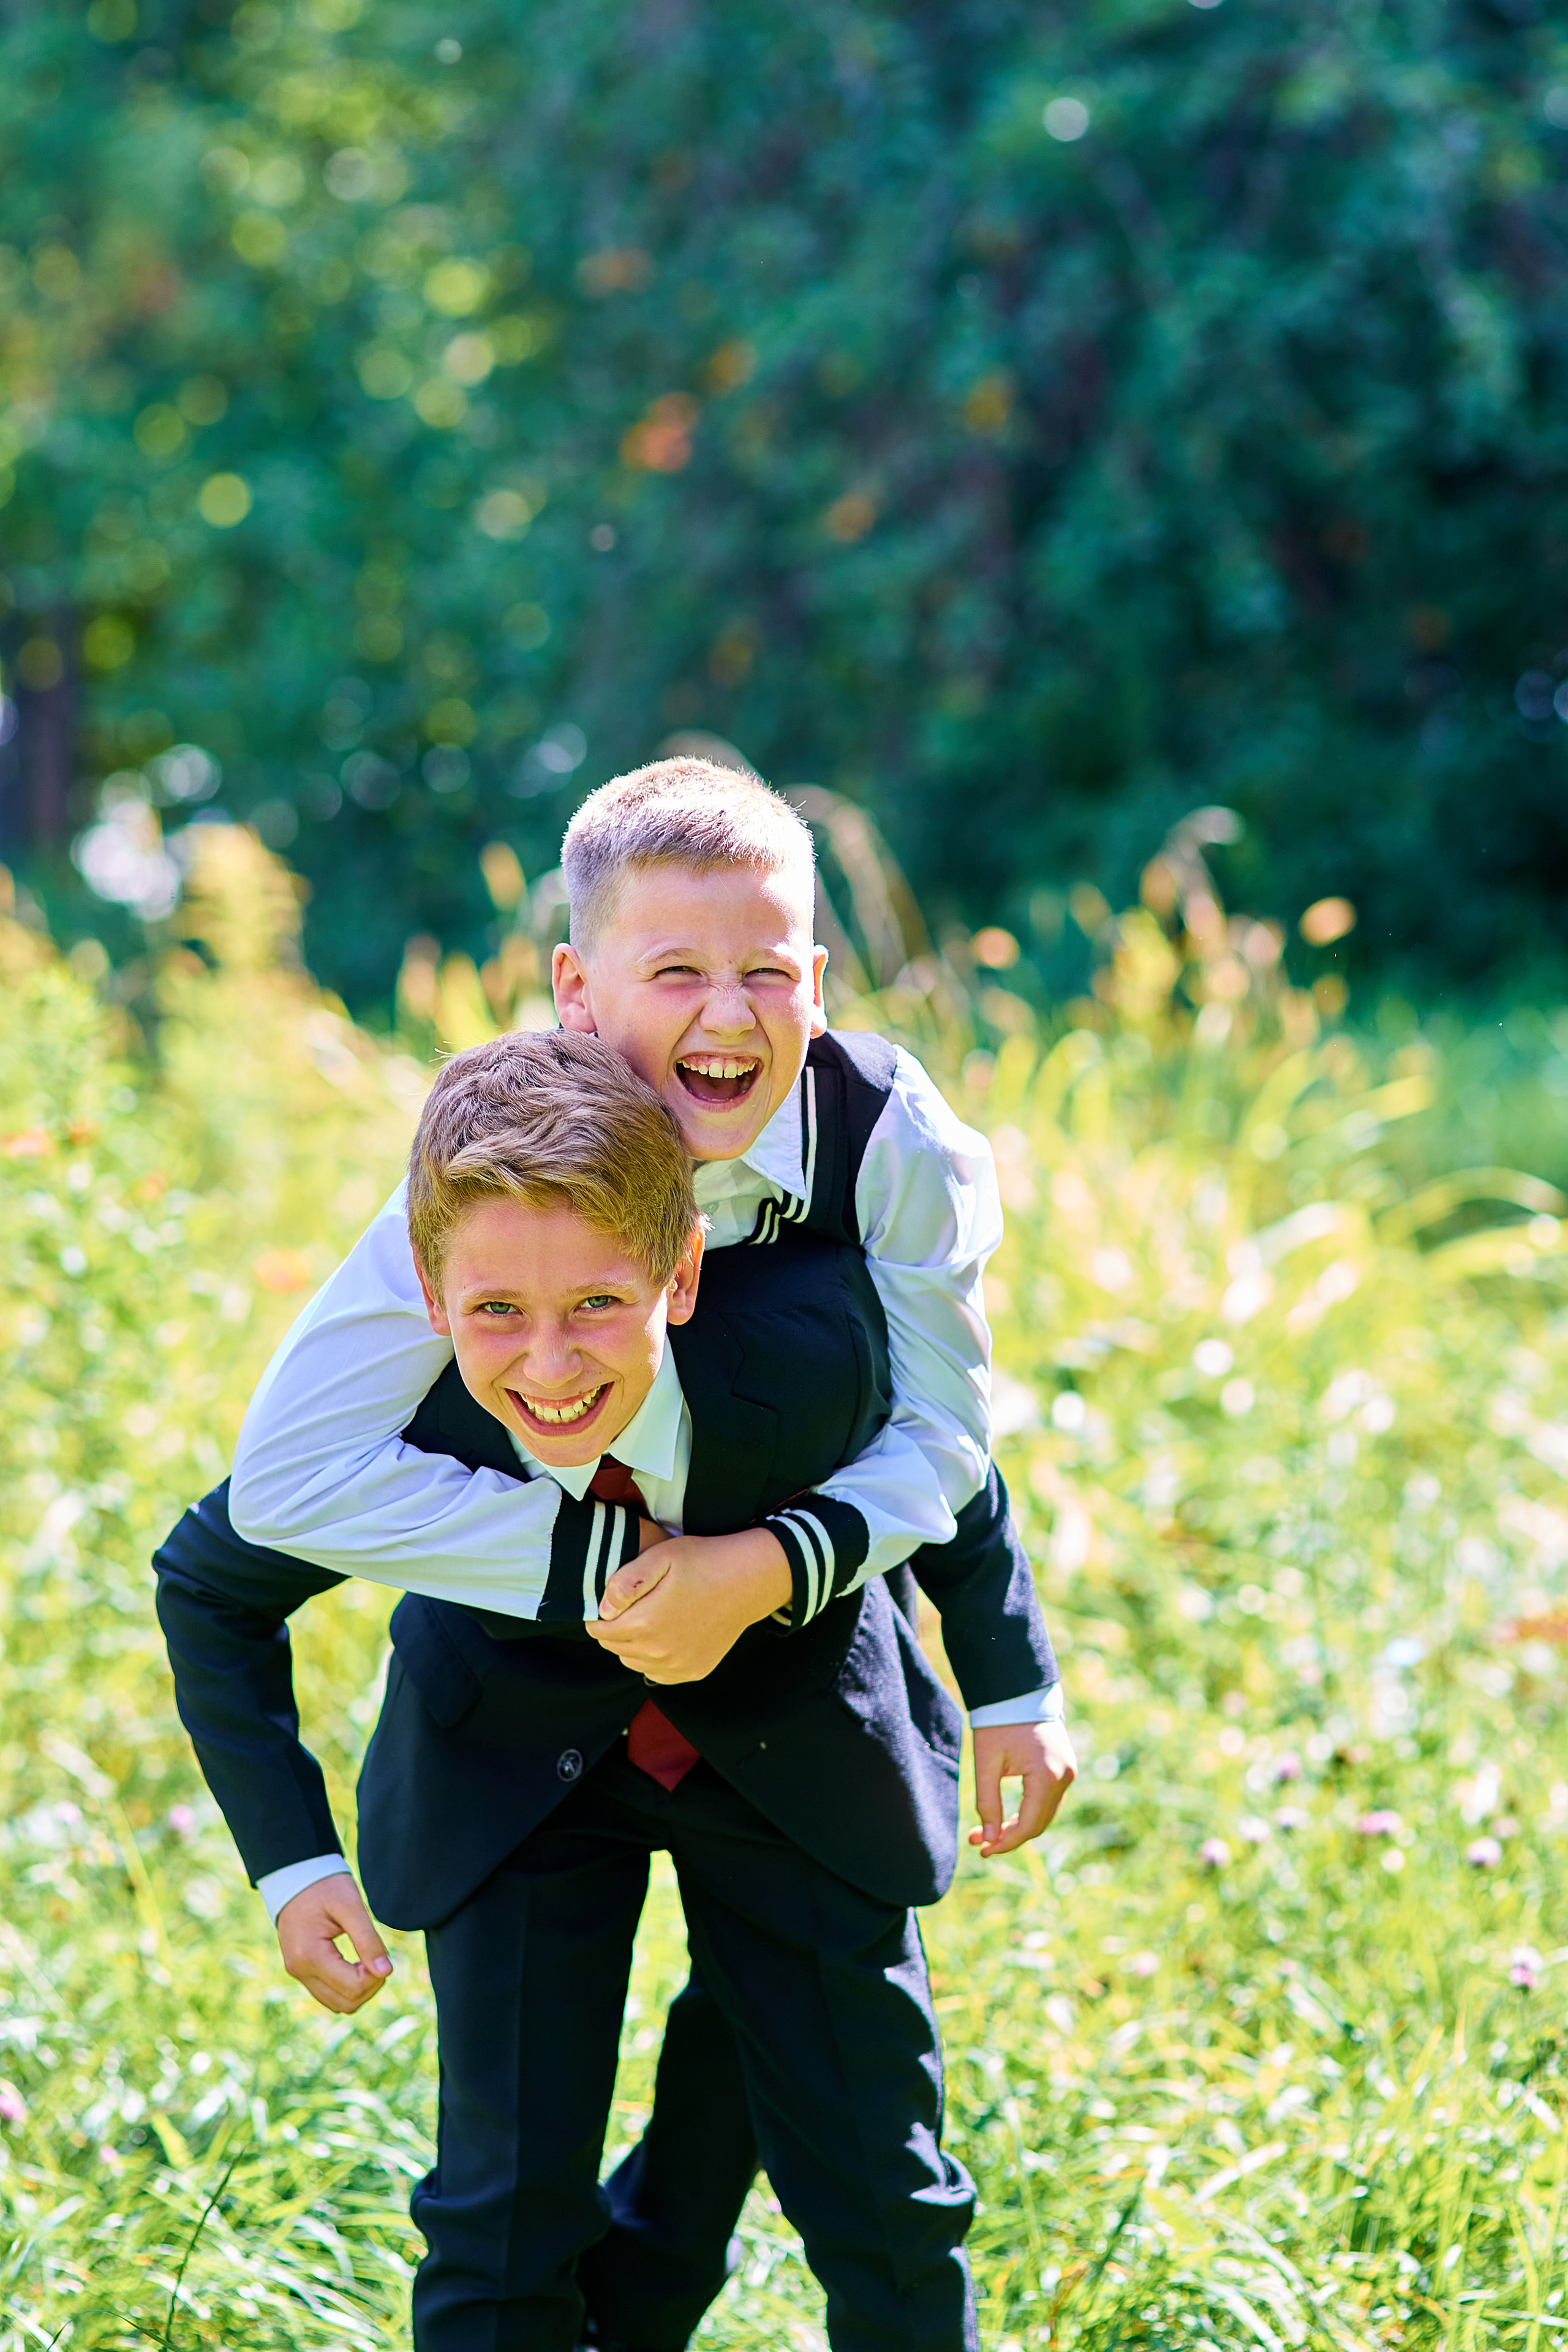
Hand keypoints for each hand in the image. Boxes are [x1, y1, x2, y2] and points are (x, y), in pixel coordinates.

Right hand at [276, 1871, 393, 2013]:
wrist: (295, 1877)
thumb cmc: (324, 1886)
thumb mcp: (350, 1905)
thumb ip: (368, 1938)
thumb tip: (385, 1971)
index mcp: (310, 1955)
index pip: (353, 1987)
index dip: (376, 1976)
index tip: (381, 1952)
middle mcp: (299, 1970)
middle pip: (346, 2003)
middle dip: (370, 1985)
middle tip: (377, 1957)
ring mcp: (298, 1973)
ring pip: (337, 2004)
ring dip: (359, 1989)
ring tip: (367, 1959)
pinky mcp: (301, 1971)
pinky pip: (328, 1994)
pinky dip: (346, 1987)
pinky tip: (356, 1964)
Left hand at [587, 1527, 791, 1681]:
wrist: (748, 1580)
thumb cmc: (703, 1562)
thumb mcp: (661, 1556)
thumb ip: (624, 1582)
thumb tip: (603, 1610)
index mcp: (646, 1624)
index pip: (600, 1630)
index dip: (599, 1615)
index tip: (611, 1602)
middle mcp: (659, 1653)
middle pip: (615, 1647)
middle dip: (613, 1629)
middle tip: (629, 1607)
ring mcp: (678, 1666)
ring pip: (633, 1662)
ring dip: (632, 1645)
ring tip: (647, 1619)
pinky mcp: (694, 1672)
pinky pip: (657, 1673)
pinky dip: (653, 1659)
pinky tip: (664, 1636)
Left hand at [969, 1719, 1076, 1858]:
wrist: (1017, 1690)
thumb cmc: (998, 1723)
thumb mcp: (986, 1763)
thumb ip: (987, 1803)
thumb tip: (990, 1839)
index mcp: (1047, 1776)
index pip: (1028, 1826)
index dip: (1005, 1843)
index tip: (981, 1850)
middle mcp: (1065, 1777)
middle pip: (1039, 1824)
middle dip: (1009, 1837)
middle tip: (978, 1841)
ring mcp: (1069, 1771)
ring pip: (1045, 1814)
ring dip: (1019, 1826)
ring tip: (987, 1831)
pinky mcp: (1066, 1766)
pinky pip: (1049, 1800)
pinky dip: (1030, 1811)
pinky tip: (1007, 1816)